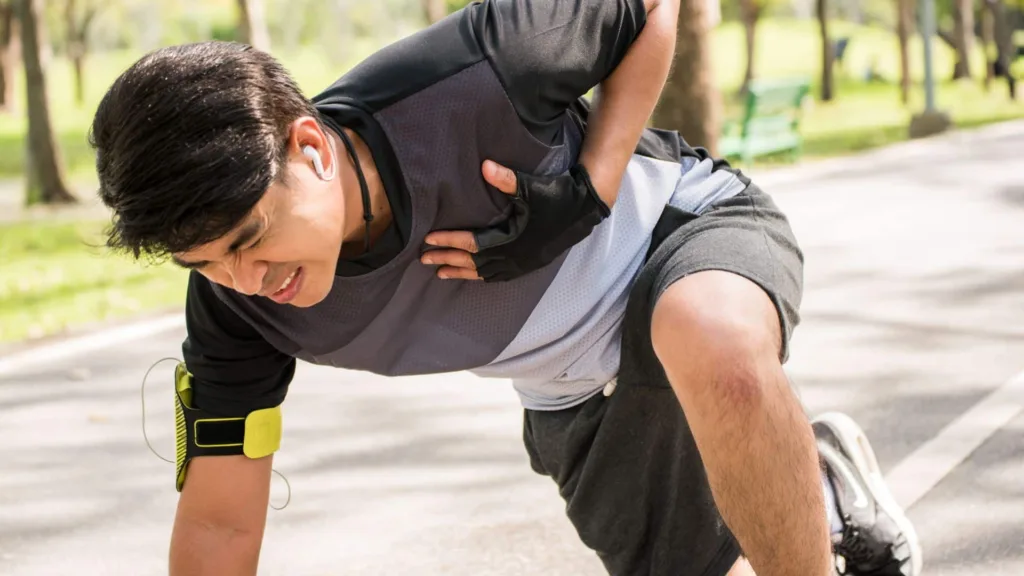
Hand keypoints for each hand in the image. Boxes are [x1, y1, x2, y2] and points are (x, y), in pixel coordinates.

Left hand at [421, 160, 610, 281]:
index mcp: (512, 238)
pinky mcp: (529, 264)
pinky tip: (473, 275)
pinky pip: (499, 276)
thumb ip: (506, 179)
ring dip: (462, 273)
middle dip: (448, 261)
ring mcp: (522, 263)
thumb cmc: (557, 195)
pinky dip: (482, 276)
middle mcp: (515, 256)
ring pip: (485, 273)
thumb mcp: (531, 187)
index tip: (428, 240)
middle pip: (473, 262)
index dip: (449, 242)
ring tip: (441, 273)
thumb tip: (484, 165)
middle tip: (424, 260)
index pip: (472, 243)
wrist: (585, 209)